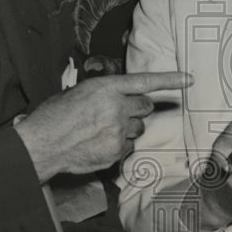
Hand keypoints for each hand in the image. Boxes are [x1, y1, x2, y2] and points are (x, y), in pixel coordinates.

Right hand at [16, 71, 192, 182]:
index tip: (189, 80)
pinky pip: (128, 147)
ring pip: (138, 128)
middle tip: (118, 113)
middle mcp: (116, 108)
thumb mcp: (78, 93)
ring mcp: (118, 132)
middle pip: (145, 107)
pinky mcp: (115, 152)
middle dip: (137, 109)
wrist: (41, 144)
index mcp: (106, 88)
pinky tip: (99, 144)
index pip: (145, 81)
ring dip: (127, 128)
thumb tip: (117, 98)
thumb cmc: (54, 116)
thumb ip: (103, 93)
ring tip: (102, 130)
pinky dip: (118, 146)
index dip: (170, 80)